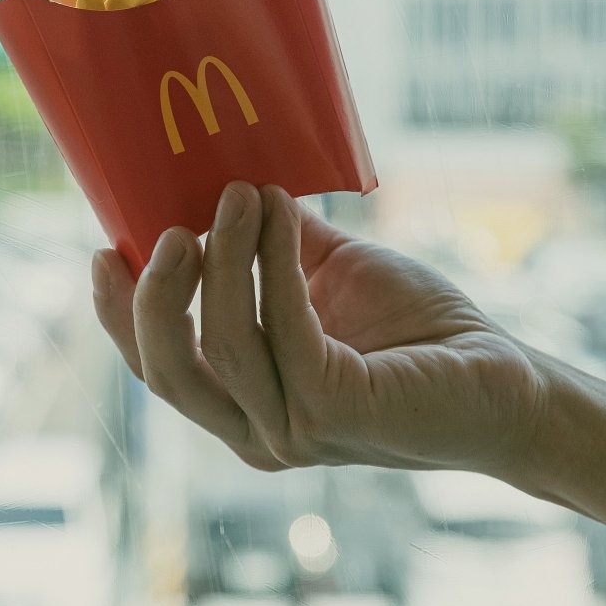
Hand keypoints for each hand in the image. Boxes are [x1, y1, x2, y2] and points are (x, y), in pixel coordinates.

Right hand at [91, 181, 548, 479]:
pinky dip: (274, 261)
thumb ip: (273, 244)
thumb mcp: (325, 273)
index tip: (102, 248)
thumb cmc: (416, 328)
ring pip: (223, 343)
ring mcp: (293, 430)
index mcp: (242, 404)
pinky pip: (284, 328)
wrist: (503, 372)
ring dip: (225, 257)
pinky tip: (285, 211)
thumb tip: (225, 176)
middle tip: (174, 222)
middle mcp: (256, 430)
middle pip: (166, 370)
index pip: (157, 368)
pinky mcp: (335, 411)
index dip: (118, 315)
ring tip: (245, 191)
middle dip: (156, 292)